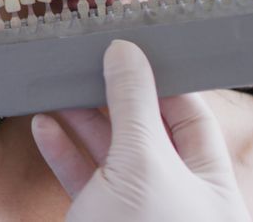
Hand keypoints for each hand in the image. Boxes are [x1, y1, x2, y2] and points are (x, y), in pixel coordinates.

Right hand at [31, 40, 250, 221]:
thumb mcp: (141, 162)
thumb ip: (133, 103)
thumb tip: (127, 51)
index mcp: (210, 182)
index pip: (191, 116)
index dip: (162, 80)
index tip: (130, 49)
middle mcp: (177, 194)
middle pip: (146, 131)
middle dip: (112, 96)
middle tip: (85, 62)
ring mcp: (136, 211)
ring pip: (109, 154)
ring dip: (80, 120)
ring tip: (55, 87)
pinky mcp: (100, 221)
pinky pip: (83, 179)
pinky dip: (62, 152)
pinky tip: (42, 126)